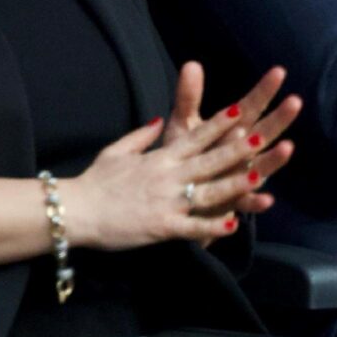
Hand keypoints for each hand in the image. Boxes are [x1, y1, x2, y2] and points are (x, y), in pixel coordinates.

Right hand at [63, 65, 301, 251]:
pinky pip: (192, 226)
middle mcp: (168, 176)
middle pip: (209, 160)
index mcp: (160, 157)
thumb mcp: (117, 151)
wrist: (75, 210)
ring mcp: (167, 201)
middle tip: (261, 136)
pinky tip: (233, 224)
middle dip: (236, 149)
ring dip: (233, 185)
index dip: (219, 124)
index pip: (195, 136)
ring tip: (258, 177)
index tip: (240, 110)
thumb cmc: (95, 181)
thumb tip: (159, 120)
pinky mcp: (162, 226)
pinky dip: (212, 226)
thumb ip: (142, 136)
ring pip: (207, 192)